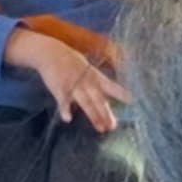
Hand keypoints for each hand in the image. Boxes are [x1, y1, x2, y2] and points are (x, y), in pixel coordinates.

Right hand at [7, 29, 128, 132]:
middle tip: (112, 126)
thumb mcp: (86, 68)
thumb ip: (94, 83)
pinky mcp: (59, 88)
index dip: (120, 92)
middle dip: (106, 113)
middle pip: (98, 99)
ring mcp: (73, 85)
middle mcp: (86, 81)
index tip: (131, 100)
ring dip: (93, 116)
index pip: (110, 85)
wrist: (50, 52)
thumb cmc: (69, 61)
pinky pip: (62, 101)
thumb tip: (104, 96)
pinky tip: (68, 119)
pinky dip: (65, 110)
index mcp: (94, 76)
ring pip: (85, 102)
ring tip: (100, 128)